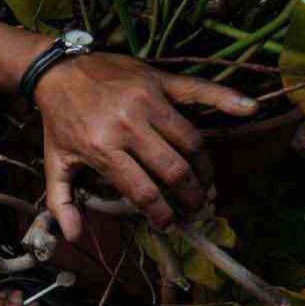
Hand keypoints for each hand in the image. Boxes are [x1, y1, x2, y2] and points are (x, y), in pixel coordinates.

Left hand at [35, 53, 256, 237]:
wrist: (58, 69)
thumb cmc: (60, 119)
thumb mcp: (55, 161)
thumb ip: (61, 201)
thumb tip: (73, 236)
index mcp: (102, 147)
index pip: (143, 191)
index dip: (161, 214)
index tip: (168, 224)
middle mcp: (128, 124)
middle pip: (173, 170)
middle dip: (190, 196)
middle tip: (195, 207)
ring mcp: (147, 100)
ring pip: (191, 141)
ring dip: (204, 167)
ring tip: (205, 183)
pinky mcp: (159, 80)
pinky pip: (198, 89)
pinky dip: (226, 98)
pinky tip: (249, 108)